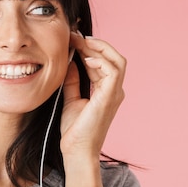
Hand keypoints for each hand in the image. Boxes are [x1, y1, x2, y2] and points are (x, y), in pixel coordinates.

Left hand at [60, 32, 126, 156]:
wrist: (76, 150)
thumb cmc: (75, 130)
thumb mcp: (71, 98)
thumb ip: (73, 80)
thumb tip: (70, 61)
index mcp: (106, 90)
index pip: (103, 62)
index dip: (89, 48)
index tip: (72, 39)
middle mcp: (114, 90)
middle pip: (113, 57)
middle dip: (94, 43)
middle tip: (74, 35)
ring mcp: (115, 93)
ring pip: (117, 60)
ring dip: (99, 47)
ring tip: (80, 42)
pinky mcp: (110, 97)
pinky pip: (113, 71)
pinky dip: (101, 61)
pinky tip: (85, 58)